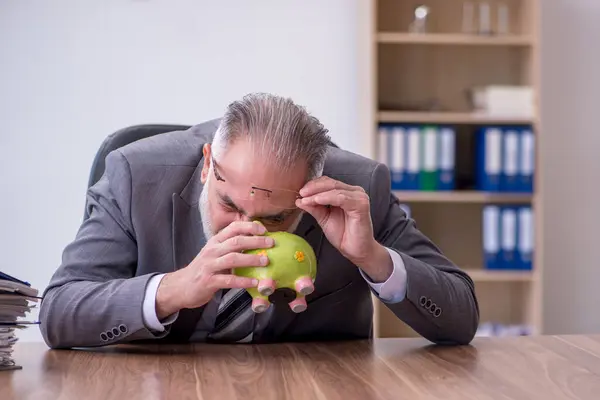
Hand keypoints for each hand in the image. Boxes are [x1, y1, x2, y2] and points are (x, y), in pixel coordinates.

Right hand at [155, 221, 272, 318]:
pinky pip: (228, 280)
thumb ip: (231, 247)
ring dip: (251, 259)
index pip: (233, 228)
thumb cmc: (204, 269)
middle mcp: (212, 251)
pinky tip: (255, 282)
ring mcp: (209, 265)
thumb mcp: (215, 253)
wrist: (181, 286)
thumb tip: (255, 240)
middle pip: (236, 241)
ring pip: (233, 258)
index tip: (264, 229)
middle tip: (271, 243)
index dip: (249, 226)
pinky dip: (243, 281)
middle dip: (255, 241)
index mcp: (215, 242)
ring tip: (266, 261)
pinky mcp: (208, 281)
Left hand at [296, 177, 392, 281]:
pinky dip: (328, 198)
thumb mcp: (324, 218)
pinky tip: (317, 200)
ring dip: (317, 194)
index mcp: (346, 193)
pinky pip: (341, 198)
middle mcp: (354, 192)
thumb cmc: (343, 234)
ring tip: (306, 199)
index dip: (313, 185)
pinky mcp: (361, 205)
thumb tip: (299, 200)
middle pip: (330, 183)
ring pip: (334, 189)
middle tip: (301, 193)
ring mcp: (359, 197)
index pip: (327, 182)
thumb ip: (314, 208)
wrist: (355, 250)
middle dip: (313, 188)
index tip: (300, 192)